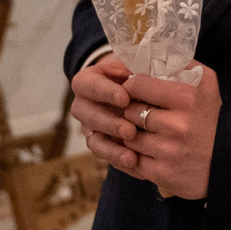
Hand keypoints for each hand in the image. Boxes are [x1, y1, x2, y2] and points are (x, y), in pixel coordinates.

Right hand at [70, 53, 136, 174]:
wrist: (140, 91)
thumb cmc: (139, 73)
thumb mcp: (138, 64)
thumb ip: (139, 68)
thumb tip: (146, 72)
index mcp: (88, 80)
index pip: (86, 84)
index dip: (103, 91)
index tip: (124, 98)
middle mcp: (84, 104)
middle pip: (85, 114)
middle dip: (108, 123)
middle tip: (130, 130)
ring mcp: (91, 126)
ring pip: (93, 139)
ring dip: (112, 148)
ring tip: (132, 156)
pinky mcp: (102, 144)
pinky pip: (106, 156)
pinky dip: (119, 161)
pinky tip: (136, 164)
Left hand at [121, 65, 220, 201]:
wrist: (229, 162)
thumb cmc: (212, 118)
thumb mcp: (206, 84)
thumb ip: (181, 64)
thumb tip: (153, 51)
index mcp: (187, 97)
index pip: (137, 84)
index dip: (132, 86)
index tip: (135, 90)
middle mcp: (178, 125)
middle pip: (130, 111)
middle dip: (132, 112)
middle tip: (140, 113)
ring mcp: (169, 151)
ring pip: (129, 136)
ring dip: (133, 135)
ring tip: (145, 133)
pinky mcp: (162, 173)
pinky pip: (133, 159)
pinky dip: (136, 155)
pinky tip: (149, 151)